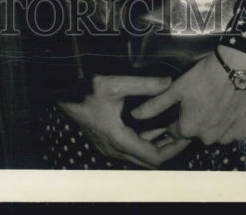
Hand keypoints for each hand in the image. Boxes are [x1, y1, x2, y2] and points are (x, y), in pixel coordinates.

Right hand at [59, 74, 191, 166]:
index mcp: (118, 139)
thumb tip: (169, 82)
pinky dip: (142, 142)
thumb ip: (144, 84)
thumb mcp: (115, 83)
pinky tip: (150, 126)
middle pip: (147, 161)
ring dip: (154, 146)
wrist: (59, 89)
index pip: (154, 158)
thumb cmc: (84, 87)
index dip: (173, 149)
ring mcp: (106, 146)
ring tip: (171, 129)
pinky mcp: (103, 141)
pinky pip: (128, 149)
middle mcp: (113, 149)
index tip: (186, 137)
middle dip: (167, 150)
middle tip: (182, 134)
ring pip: (137, 156)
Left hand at [131, 47, 245, 144]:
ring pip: (212, 133)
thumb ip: (155, 105)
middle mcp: (206, 139)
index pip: (173, 131)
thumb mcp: (175, 89)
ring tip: (211, 103)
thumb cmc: (202, 77)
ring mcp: (225, 138)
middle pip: (194, 132)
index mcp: (188, 129)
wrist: (235, 69)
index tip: (176, 109)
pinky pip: (229, 132)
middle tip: (196, 101)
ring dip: (209, 124)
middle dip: (192, 121)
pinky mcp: (241, 133)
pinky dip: (227, 124)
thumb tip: (135, 115)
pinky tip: (226, 108)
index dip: (172, 121)